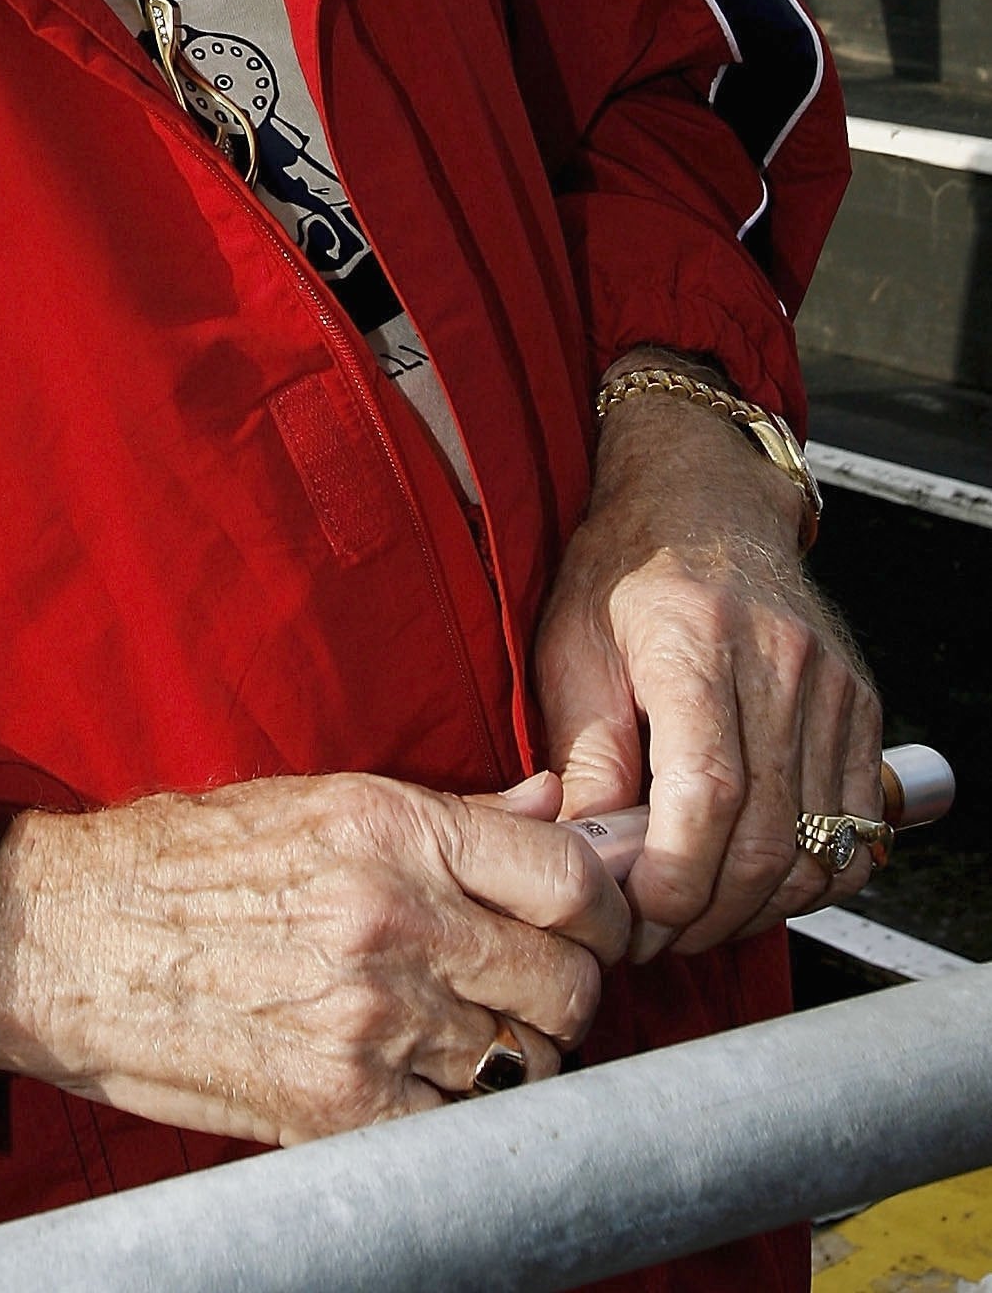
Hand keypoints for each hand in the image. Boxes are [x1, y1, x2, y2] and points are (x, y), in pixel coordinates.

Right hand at [0, 767, 629, 1146]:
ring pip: (528, 1063)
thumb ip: (448, 813)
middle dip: (564, 991)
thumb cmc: (183, 861)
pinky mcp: (338, 1108)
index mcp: (391, 825)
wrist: (63, 937)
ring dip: (514, 1058)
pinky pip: (459, 1130)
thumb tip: (556, 805)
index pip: (571, 877)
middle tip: (522, 990)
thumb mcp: (314, 800)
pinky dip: (456, 1119)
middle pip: (569, 981)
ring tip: (464, 1039)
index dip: (602, 911)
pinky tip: (419, 1089)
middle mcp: (394, 917)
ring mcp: (371, 1019)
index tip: (590, 927)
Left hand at [535, 357, 882, 963]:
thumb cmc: (621, 569)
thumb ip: (583, 756)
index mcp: (695, 636)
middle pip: (768, 834)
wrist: (702, 498)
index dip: (676, 877)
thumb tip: (589, 859)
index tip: (635, 913)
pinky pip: (853, 828)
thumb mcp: (571, 647)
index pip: (708, 792)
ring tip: (695, 915)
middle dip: (708, 912)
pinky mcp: (861, 708)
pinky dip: (809, 876)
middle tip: (653, 934)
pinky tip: (753, 883)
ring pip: (817, 845)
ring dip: (756, 908)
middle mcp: (780, 660)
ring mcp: (831, 685)